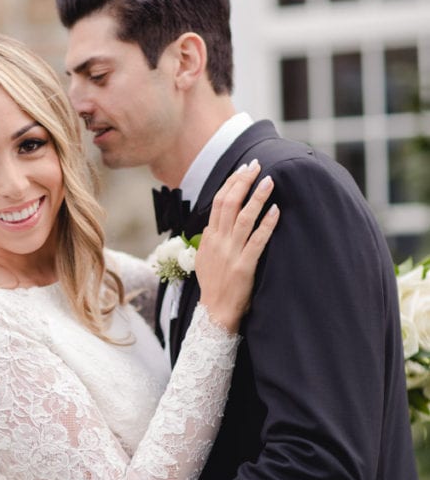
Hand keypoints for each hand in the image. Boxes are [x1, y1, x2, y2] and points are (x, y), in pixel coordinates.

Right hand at [196, 159, 278, 332]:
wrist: (214, 313)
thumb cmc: (214, 287)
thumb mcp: (204, 260)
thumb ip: (209, 241)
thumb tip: (214, 224)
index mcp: (209, 238)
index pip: (218, 202)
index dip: (232, 183)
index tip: (244, 169)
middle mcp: (218, 242)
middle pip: (229, 203)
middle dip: (243, 181)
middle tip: (257, 166)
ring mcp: (230, 254)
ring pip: (243, 218)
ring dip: (257, 197)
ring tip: (269, 181)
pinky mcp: (244, 267)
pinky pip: (257, 241)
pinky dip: (266, 224)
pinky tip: (275, 210)